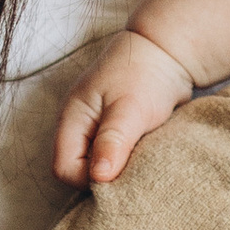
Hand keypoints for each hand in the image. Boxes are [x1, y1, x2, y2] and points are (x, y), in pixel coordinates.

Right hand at [53, 27, 195, 186]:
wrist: (165, 50)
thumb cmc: (144, 73)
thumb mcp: (129, 107)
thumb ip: (112, 140)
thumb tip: (99, 176)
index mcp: (72, 119)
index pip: (64, 168)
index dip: (88, 179)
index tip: (120, 175)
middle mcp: (78, 127)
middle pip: (77, 170)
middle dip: (103, 178)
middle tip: (134, 171)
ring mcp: (94, 129)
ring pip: (96, 166)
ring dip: (117, 170)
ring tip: (140, 162)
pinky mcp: (113, 132)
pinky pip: (112, 158)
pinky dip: (126, 162)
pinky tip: (143, 156)